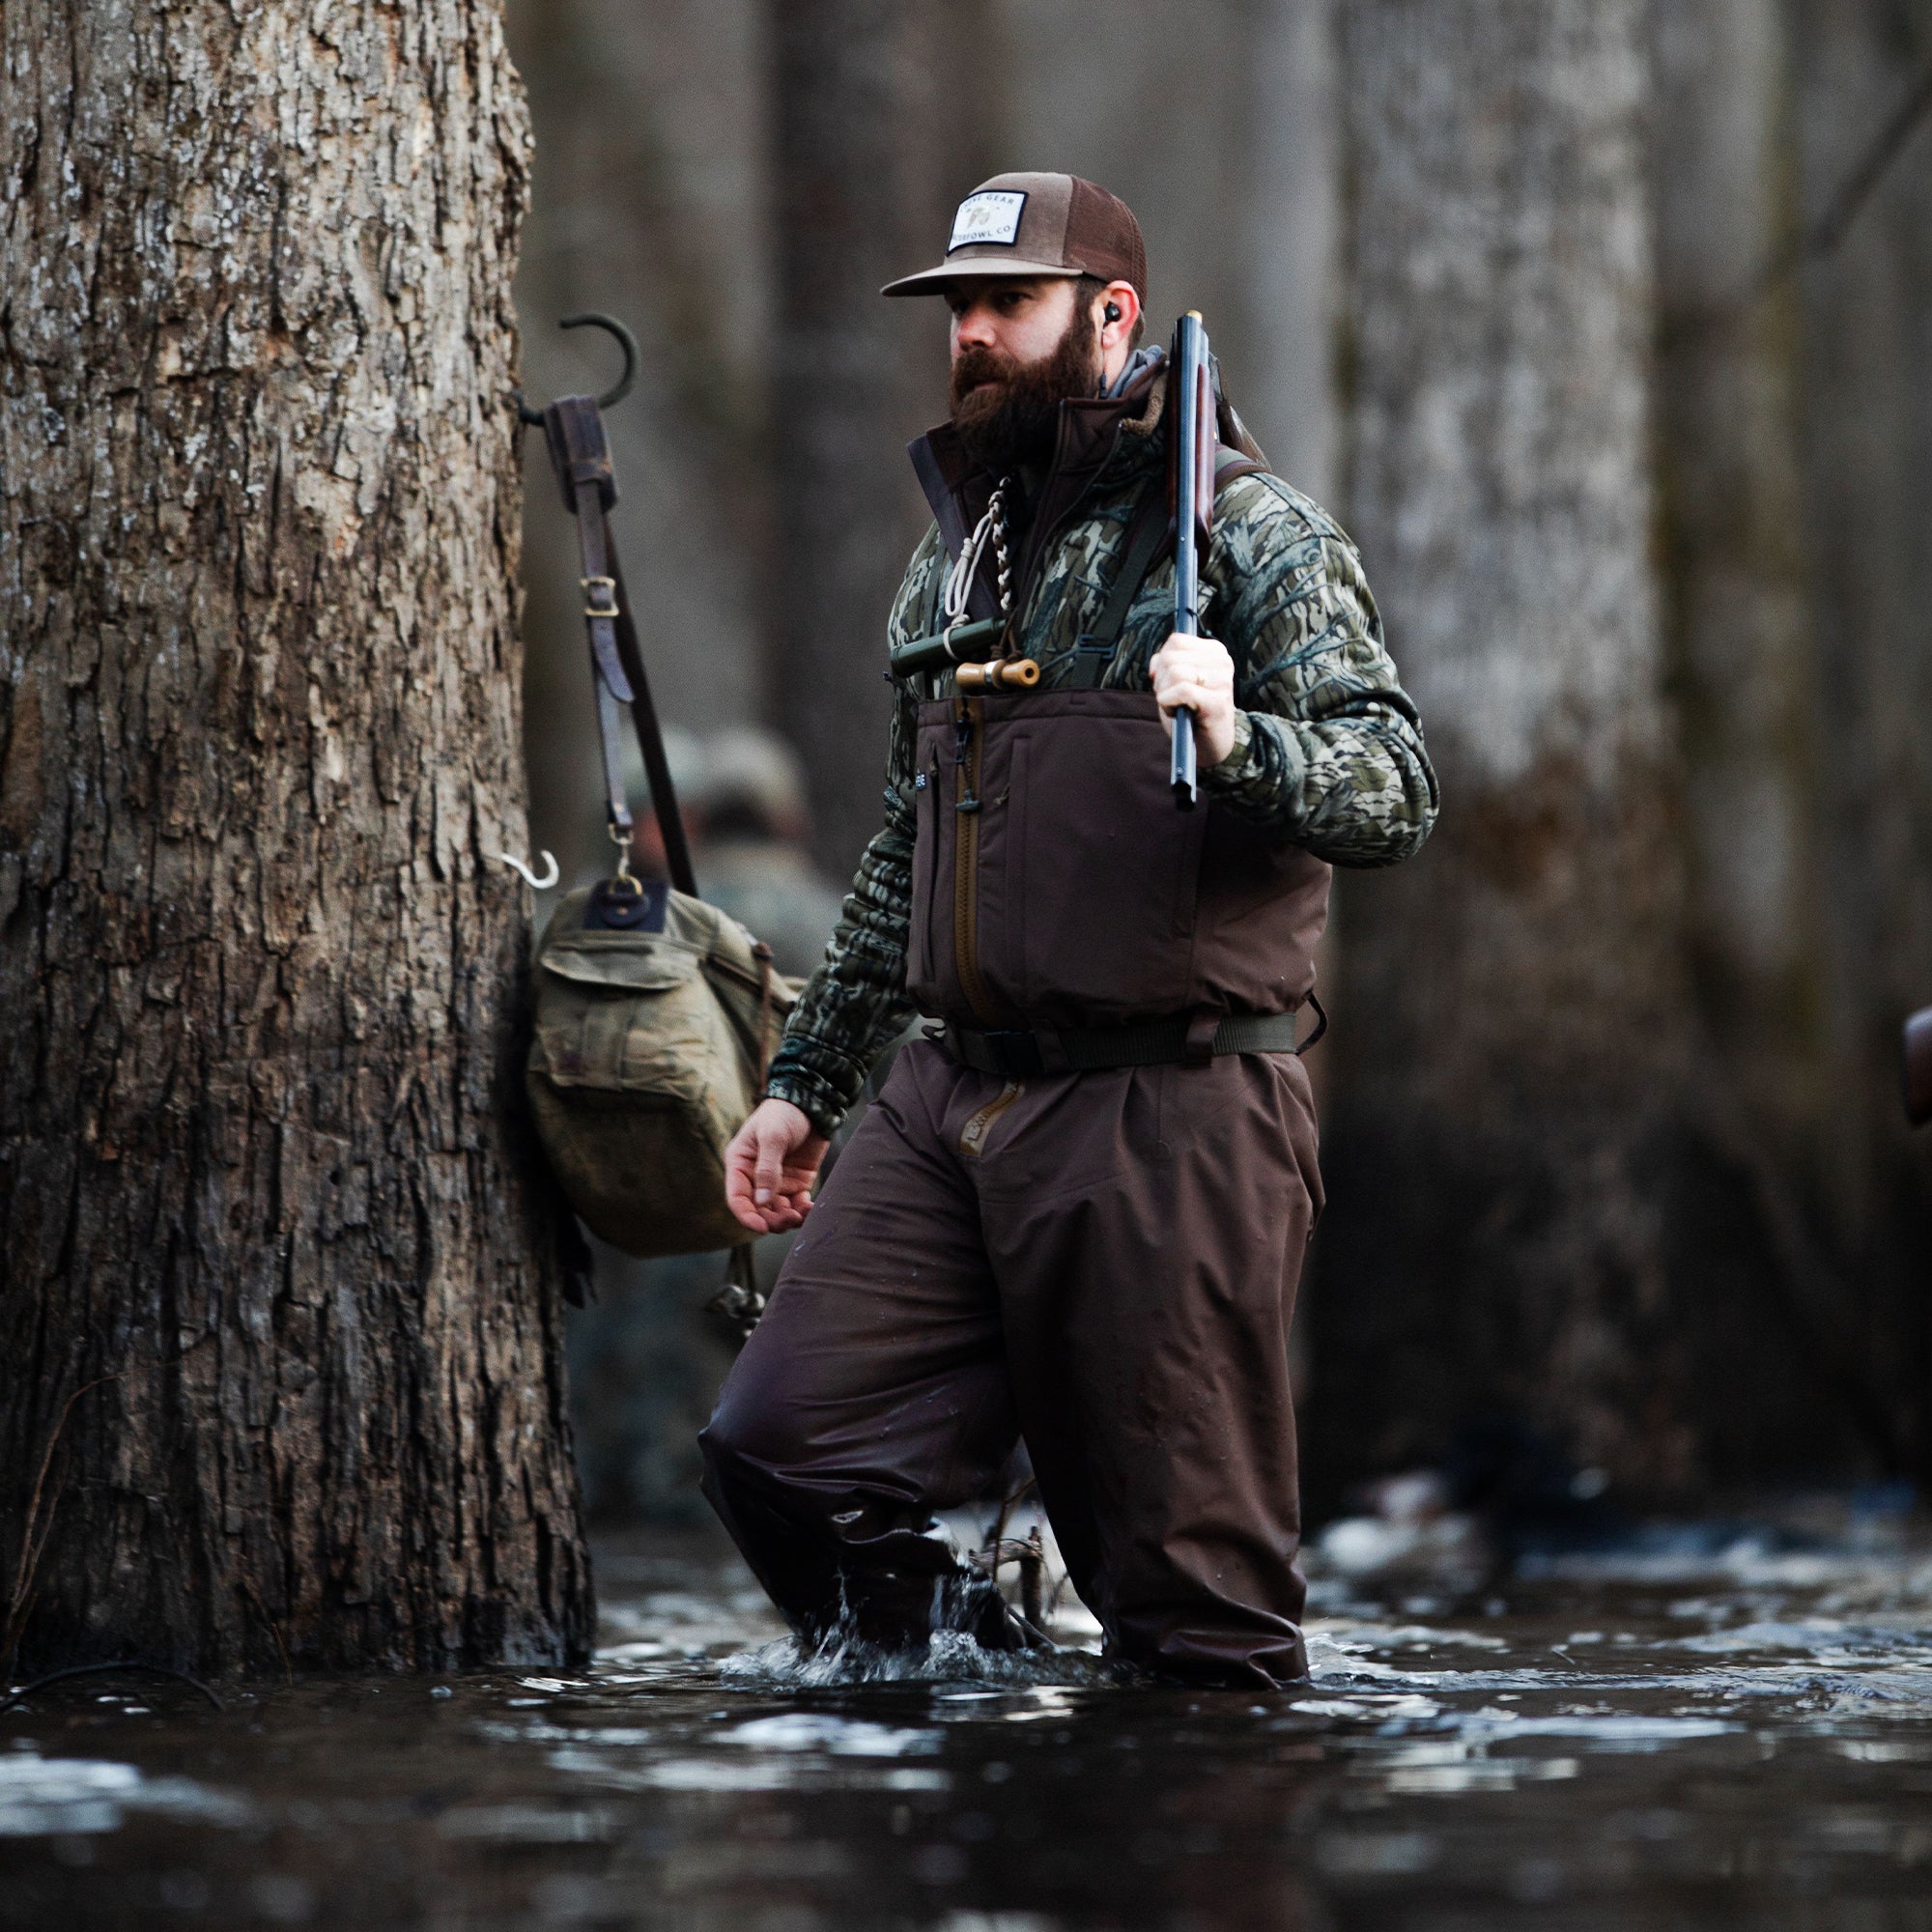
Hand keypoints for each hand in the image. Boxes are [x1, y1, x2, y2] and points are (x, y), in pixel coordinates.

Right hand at [724, 1098, 827, 1234]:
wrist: (812, 1102)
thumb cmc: (784, 1113)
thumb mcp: (773, 1137)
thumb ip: (767, 1169)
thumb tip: (763, 1201)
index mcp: (740, 1164)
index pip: (737, 1197)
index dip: (747, 1216)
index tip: (761, 1227)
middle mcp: (755, 1176)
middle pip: (759, 1210)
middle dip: (772, 1219)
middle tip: (790, 1218)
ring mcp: (777, 1181)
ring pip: (778, 1212)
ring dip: (788, 1218)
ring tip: (802, 1214)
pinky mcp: (797, 1182)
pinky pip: (797, 1205)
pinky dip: (803, 1211)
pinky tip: (811, 1209)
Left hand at [1149, 632, 1237, 766]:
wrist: (1210, 745)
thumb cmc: (1190, 711)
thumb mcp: (1174, 680)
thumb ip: (1164, 663)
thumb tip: (1155, 665)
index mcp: (1215, 651)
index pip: (1176, 641)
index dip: (1162, 662)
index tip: (1171, 682)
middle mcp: (1222, 662)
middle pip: (1171, 657)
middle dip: (1161, 680)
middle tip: (1173, 699)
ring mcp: (1222, 682)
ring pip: (1174, 672)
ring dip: (1164, 694)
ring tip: (1177, 706)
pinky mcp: (1218, 702)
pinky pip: (1181, 691)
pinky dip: (1168, 704)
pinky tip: (1178, 713)